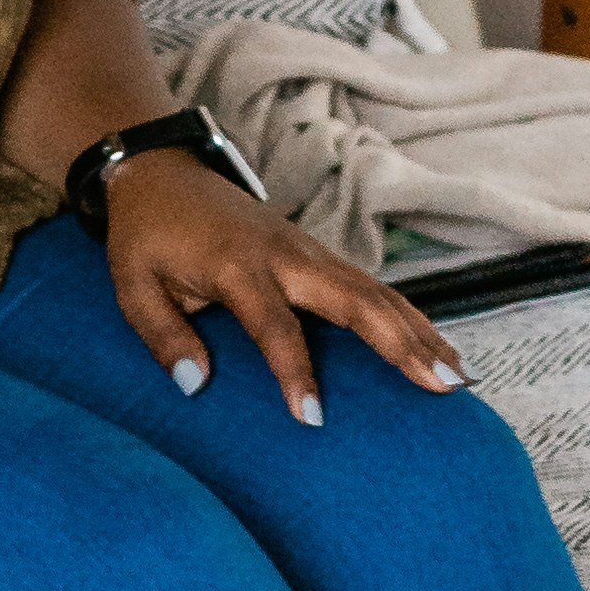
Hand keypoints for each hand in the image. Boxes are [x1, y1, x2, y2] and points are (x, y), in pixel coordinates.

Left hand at [97, 163, 468, 424]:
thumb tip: (195, 386)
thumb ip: (162, 336)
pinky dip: (410, 318)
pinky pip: (374, 288)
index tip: (312, 419)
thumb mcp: (131, 284)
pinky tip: (437, 350)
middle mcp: (286, 255)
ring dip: (420, 333)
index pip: (274, 325)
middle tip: (439, 388)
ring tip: (458, 379)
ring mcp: (309, 251)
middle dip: (399, 344)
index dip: (294, 371)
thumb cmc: (146, 234)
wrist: (163, 172)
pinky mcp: (320, 255)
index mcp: (237, 265)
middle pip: (355, 298)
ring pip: (377, 292)